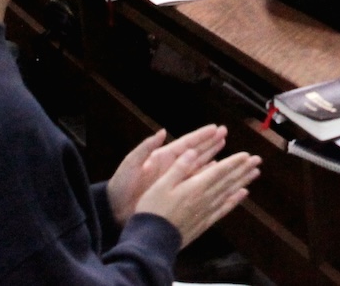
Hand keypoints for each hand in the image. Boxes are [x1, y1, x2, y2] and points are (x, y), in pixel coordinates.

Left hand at [109, 125, 234, 223]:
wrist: (114, 211)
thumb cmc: (121, 185)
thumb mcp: (131, 164)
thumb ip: (145, 148)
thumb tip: (162, 132)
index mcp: (162, 157)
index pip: (186, 143)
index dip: (201, 136)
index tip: (216, 129)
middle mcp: (171, 167)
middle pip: (196, 152)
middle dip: (210, 143)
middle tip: (225, 134)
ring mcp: (173, 180)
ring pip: (197, 167)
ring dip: (211, 158)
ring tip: (225, 151)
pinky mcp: (173, 194)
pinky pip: (193, 184)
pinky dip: (205, 178)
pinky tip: (214, 174)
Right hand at [134, 141, 259, 244]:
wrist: (152, 242)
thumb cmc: (152, 211)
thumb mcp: (160, 185)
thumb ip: (178, 168)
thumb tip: (193, 151)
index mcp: (194, 187)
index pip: (219, 171)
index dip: (234, 162)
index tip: (247, 155)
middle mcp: (204, 198)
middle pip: (228, 181)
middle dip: (243, 169)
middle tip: (257, 160)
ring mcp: (205, 212)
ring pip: (228, 193)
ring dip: (242, 181)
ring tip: (254, 173)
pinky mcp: (203, 223)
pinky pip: (223, 209)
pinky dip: (234, 200)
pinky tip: (241, 195)